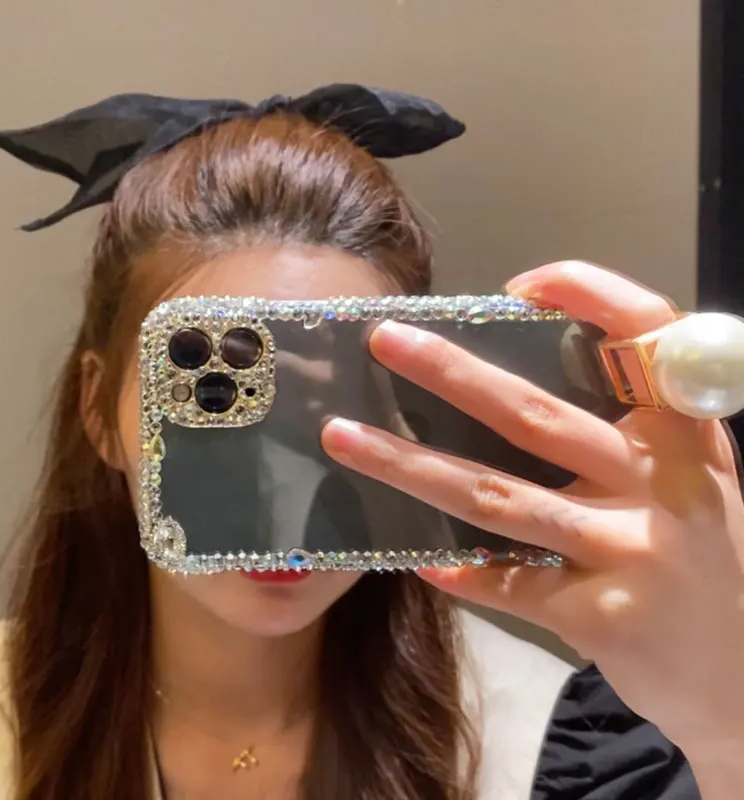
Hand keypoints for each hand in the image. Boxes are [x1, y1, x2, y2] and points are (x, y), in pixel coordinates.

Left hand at [321, 261, 743, 762]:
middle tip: (382, 341)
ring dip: (412, 466)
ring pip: (498, 497)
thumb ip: (627, 432)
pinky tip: (416, 556)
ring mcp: (633, 552)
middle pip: (535, 415)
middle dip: (450, 373)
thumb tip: (507, 385)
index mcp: (688, 431)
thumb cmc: (708, 553)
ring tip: (344, 438)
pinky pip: (511, 583)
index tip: (519, 285)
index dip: (587, 294)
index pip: (647, 333)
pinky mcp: (603, 617)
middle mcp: (664, 482)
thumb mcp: (689, 477)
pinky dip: (461, 567)